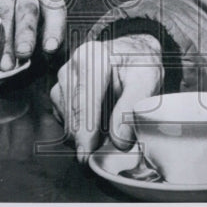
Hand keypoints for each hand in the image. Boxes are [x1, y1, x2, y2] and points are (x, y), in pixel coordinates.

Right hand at [0, 0, 65, 69]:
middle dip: (26, 33)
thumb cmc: (19, 13)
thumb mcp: (37, 21)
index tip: (50, 49)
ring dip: (5, 40)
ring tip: (5, 64)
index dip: (54, 28)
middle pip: (28, 9)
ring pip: (5, 12)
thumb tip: (51, 65)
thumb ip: (45, 41)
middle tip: (24, 53)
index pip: (55, 9)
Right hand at [50, 34, 162, 162]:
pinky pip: (67, 123)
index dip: (85, 132)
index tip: (86, 154)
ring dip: (88, 133)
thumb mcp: (148, 78)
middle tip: (112, 144)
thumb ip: (131, 108)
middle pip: (74, 117)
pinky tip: (100, 119)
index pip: (84, 103)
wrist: (130, 52)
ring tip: (111, 121)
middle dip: (91, 137)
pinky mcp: (59, 94)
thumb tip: (119, 141)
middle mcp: (71, 68)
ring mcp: (62, 81)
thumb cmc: (139, 63)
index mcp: (91, 58)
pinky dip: (83, 129)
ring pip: (69, 123)